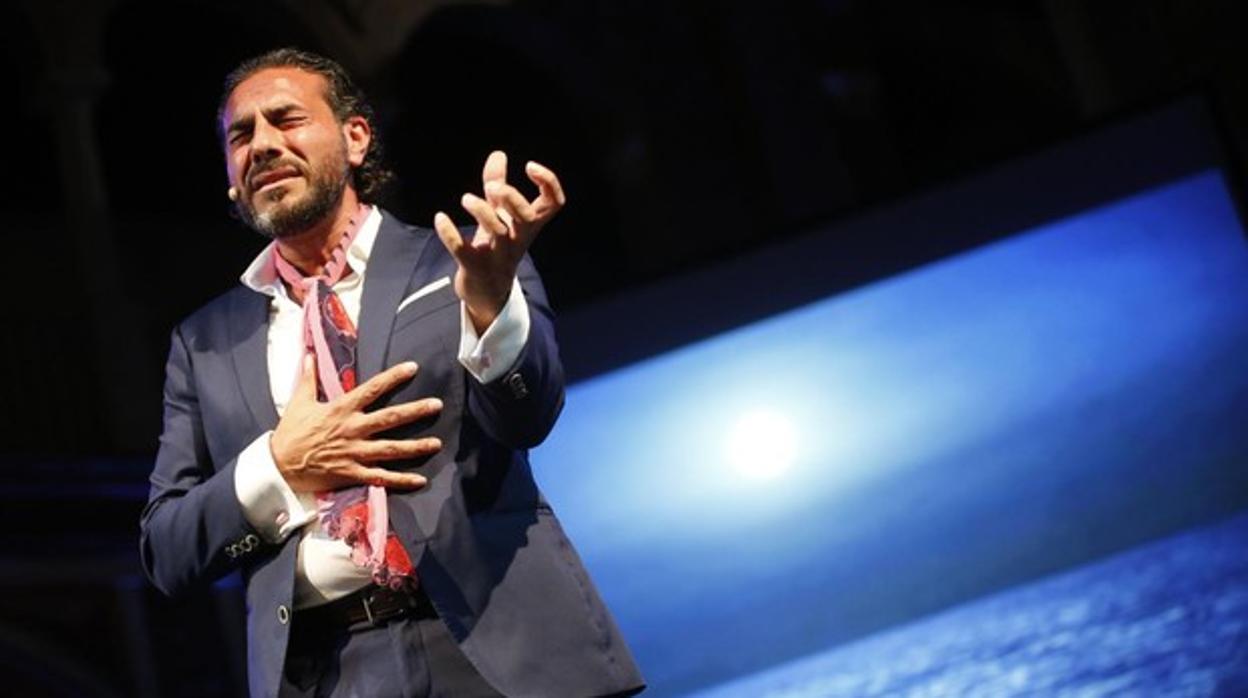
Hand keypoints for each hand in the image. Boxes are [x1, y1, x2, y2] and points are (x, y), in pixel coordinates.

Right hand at [270, 356, 442, 492]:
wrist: (278, 466)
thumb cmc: (290, 432)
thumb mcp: (298, 401)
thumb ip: (308, 377)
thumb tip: (308, 353)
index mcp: (341, 409)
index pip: (372, 389)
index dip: (393, 378)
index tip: (413, 367)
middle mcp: (352, 429)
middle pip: (390, 418)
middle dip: (415, 411)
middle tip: (437, 405)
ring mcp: (354, 453)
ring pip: (391, 449)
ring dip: (415, 446)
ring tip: (437, 443)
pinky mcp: (352, 473)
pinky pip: (381, 477)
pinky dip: (401, 480)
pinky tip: (420, 480)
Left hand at [433, 150, 565, 331]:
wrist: (488, 292)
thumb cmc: (496, 248)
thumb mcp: (500, 216)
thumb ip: (498, 184)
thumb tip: (498, 154)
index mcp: (528, 225)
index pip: (553, 203)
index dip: (549, 182)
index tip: (530, 166)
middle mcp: (517, 239)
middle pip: (527, 217)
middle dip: (511, 198)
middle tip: (492, 187)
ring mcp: (497, 255)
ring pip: (498, 232)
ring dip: (482, 211)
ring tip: (465, 199)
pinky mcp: (474, 267)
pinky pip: (462, 251)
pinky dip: (450, 234)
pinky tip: (441, 218)